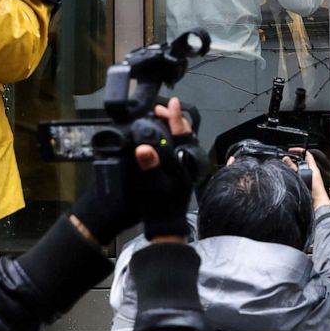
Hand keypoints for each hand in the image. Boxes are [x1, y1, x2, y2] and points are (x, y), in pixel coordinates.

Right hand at [137, 97, 204, 240]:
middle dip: (172, 119)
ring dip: (169, 128)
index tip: (171, 102)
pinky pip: (174, 150)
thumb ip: (149, 166)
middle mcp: (186, 162)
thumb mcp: (154, 185)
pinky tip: (156, 139)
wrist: (165, 228)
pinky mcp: (176, 173)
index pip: (182, 133)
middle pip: (183, 134)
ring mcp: (182, 167)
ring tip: (156, 119)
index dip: (176, 116)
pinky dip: (166, 140)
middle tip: (158, 110)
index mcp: (184, 161)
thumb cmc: (161, 207)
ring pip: (179, 141)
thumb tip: (143, 149)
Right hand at [289, 148, 329, 210]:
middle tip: (285, 160)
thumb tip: (286, 159)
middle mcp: (311, 172)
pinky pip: (297, 177)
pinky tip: (288, 177)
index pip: (307, 154)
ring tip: (284, 168)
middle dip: (293, 160)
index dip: (299, 150)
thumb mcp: (302, 176)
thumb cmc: (314, 191)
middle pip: (301, 162)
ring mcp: (308, 178)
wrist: (317, 204)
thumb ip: (293, 167)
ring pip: (298, 170)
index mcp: (313, 168)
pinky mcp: (305, 185)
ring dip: (292, 168)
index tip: (291, 150)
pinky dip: (292, 176)